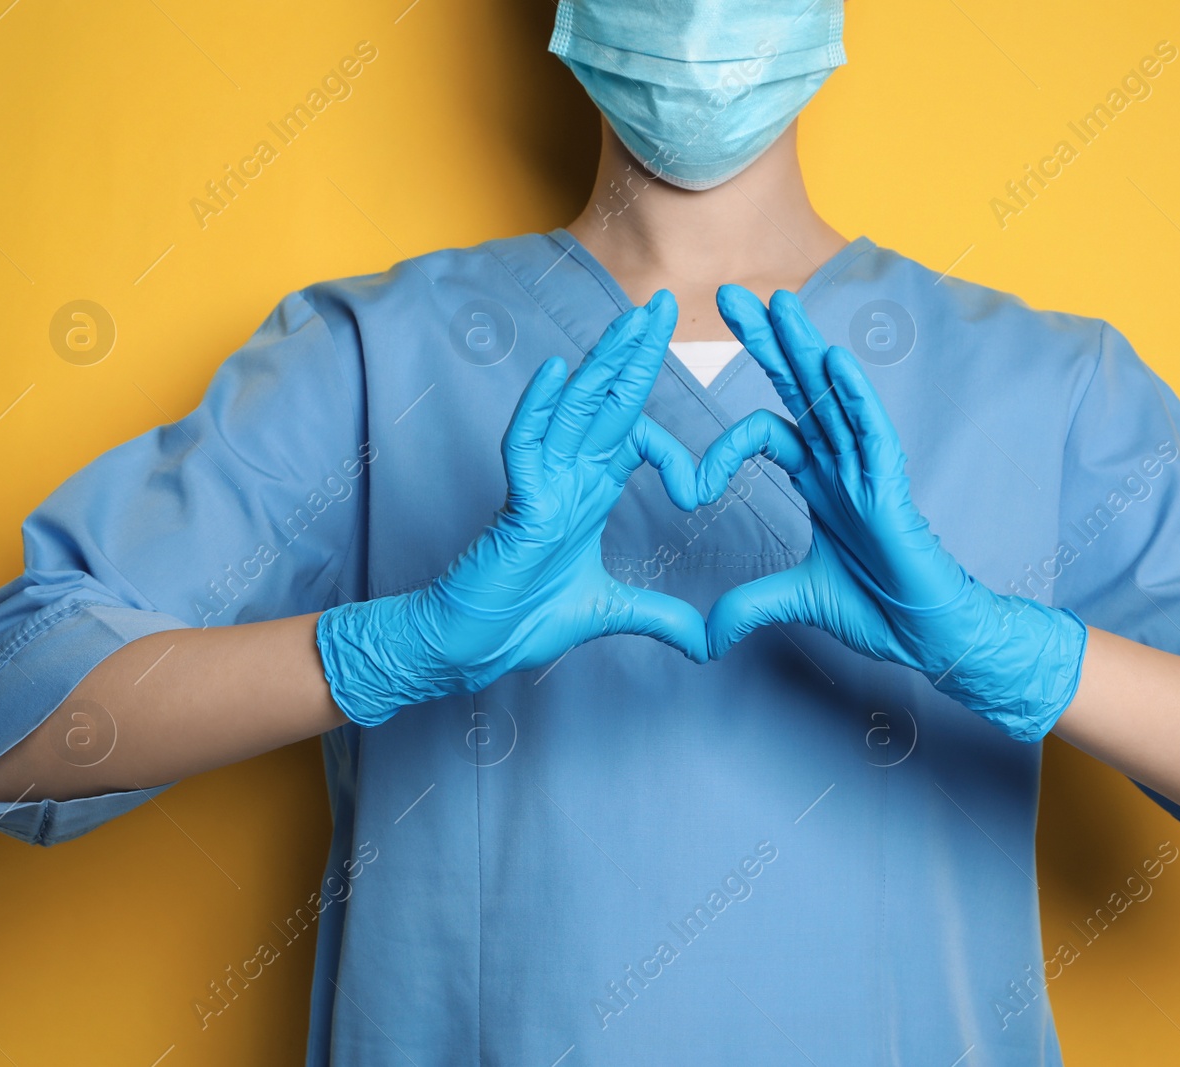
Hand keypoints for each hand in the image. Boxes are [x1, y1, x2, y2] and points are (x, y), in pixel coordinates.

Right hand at [316, 291, 704, 726]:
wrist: (474, 647)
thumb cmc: (523, 620)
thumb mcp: (611, 614)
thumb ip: (659, 618)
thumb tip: (706, 641)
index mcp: (587, 492)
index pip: (632, 440)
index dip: (674, 451)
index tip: (705, 488)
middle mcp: (565, 477)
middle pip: (606, 402)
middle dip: (634, 354)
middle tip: (659, 305)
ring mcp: (539, 485)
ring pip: (573, 410)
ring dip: (602, 364)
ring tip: (628, 321)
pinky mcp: (517, 504)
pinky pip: (525, 446)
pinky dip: (539, 408)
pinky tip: (558, 372)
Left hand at [697, 285, 1087, 741]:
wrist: (929, 636)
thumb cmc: (879, 609)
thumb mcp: (796, 601)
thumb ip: (749, 606)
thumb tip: (704, 637)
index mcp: (819, 482)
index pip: (768, 431)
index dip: (722, 445)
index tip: (685, 486)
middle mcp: (840, 464)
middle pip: (798, 389)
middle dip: (767, 342)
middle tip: (730, 294)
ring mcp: (867, 471)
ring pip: (832, 396)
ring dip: (804, 348)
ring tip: (778, 301)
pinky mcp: (890, 487)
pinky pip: (871, 431)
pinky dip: (854, 396)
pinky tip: (833, 361)